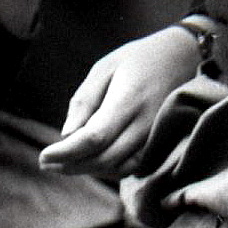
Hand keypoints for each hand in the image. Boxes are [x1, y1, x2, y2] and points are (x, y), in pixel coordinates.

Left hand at [39, 25, 200, 176]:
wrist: (184, 58)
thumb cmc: (138, 59)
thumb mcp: (104, 68)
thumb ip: (85, 101)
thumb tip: (67, 135)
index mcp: (128, 100)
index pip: (94, 137)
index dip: (67, 152)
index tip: (43, 156)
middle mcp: (145, 124)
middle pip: (105, 158)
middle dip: (72, 165)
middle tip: (46, 163)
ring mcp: (156, 137)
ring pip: (118, 167)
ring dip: (88, 170)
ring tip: (62, 164)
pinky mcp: (160, 144)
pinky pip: (131, 166)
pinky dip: (108, 168)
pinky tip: (89, 160)